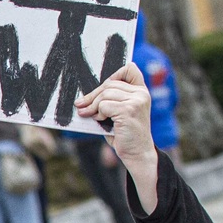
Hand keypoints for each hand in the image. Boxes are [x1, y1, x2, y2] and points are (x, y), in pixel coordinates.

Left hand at [75, 62, 156, 207]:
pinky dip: (98, 113)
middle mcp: (142, 93)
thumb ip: (110, 100)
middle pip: (109, 83)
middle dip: (92, 95)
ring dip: (93, 106)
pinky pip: (105, 105)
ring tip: (91, 115)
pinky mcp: (129, 110)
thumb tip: (85, 95)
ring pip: (105, 94)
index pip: (129, 68)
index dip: (113, 73)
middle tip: (80, 105)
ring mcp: (137, 101)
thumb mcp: (118, 113)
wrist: (136, 154)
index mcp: (141, 91)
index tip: (101, 87)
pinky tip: (101, 121)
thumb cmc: (124, 134)